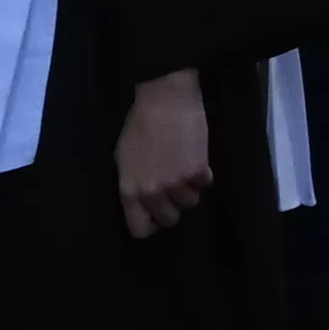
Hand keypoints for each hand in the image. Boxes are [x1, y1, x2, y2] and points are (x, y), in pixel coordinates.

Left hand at [116, 74, 214, 238]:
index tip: (155, 217)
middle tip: (173, 191)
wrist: (165, 101)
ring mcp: (177, 183)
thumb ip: (133, 183)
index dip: (149, 225)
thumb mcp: (124, 158)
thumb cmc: (138, 125)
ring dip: (189, 189)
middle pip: (169, 219)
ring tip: (184, 169)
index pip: (140, 228)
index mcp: (130, 189)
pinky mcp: (198, 171)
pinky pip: (205, 184)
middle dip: (172, 207)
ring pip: (190, 202)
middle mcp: (152, 192)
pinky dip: (202, 175)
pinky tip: (195, 158)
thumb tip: (143, 199)